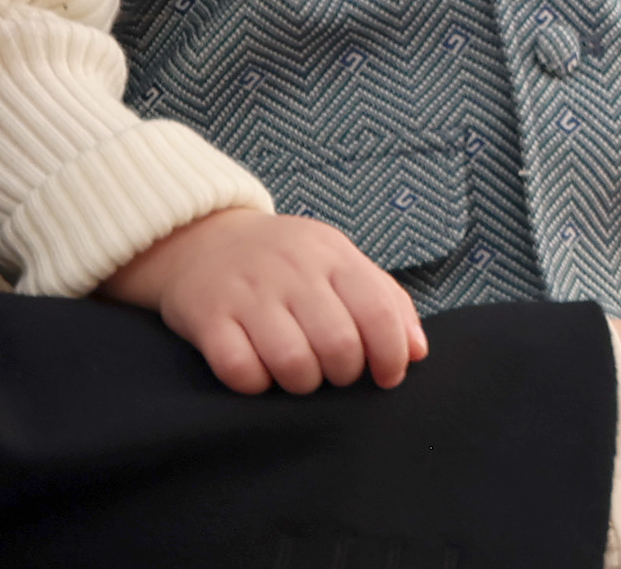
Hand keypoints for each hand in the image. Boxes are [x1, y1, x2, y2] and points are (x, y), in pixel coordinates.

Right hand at [99, 203, 429, 393]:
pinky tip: (258, 370)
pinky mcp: (209, 317)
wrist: (202, 235)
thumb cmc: (285, 259)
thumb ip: (385, 300)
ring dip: (301, 384)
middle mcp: (292, 270)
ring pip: (293, 364)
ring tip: (297, 372)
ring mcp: (249, 292)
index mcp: (332, 255)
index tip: (386, 376)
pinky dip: (256, 384)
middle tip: (333, 372)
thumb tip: (418, 351)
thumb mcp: (338, 260)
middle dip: (343, 376)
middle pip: (339, 346)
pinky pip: (241, 371)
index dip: (391, 357)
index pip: (380, 313)